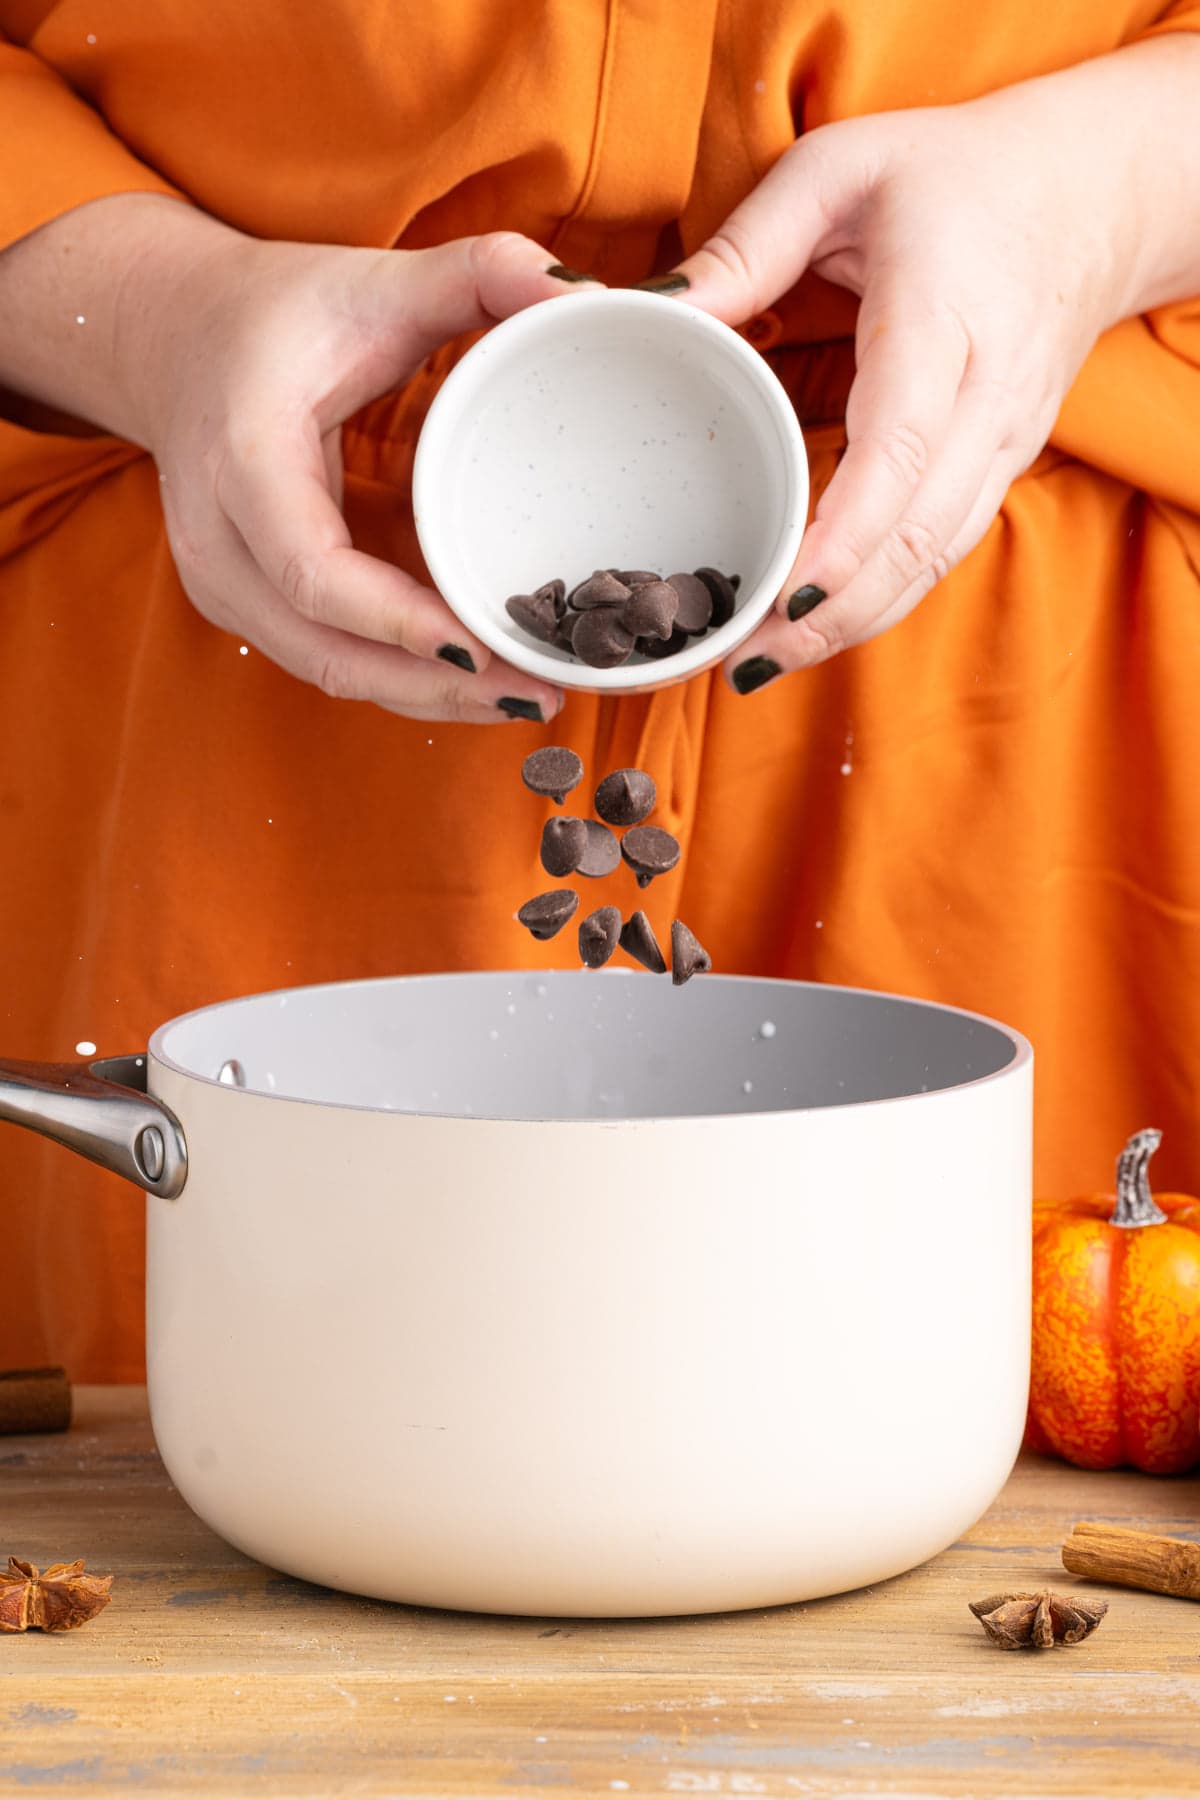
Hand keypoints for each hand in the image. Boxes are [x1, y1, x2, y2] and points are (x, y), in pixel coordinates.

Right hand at [0, 197, 580, 721]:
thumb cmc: (279, 312)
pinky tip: (470, 683)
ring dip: (422, 698)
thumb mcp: (376, 279)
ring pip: (324, 671)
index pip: (312, 570)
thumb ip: (483, 272)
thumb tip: (584, 293)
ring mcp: (219, 581)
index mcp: (244, 454)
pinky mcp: (240, 605)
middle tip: (536, 696)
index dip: (394, 622)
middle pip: (322, 649)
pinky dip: (396, 681)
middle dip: (430, 688)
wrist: (174, 337)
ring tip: (521, 699)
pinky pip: (321, 661)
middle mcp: (215, 534)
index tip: (478, 649)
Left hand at [671, 39, 1199, 688]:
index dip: (844, 537)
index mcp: (943, 316)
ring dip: (851, 625)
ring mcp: (1002, 444)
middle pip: (917, 534)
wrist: (1083, 198)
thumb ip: (744, 248)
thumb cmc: (950, 179)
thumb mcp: (836, 171)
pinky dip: (878, 602)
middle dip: (831, 613)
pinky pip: (940, 554)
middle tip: (741, 659)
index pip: (899, 449)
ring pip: (932, 562)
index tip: (785, 597)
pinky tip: (814, 630)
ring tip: (761, 662)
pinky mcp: (999, 470)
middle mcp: (986, 397)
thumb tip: (647, 315)